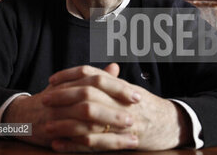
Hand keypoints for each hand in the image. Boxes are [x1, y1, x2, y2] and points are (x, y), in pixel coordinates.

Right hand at [2, 63, 140, 149]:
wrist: (23, 114)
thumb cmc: (53, 98)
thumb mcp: (71, 84)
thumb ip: (95, 77)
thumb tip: (115, 67)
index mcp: (72, 83)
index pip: (97, 81)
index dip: (117, 88)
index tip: (137, 95)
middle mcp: (64, 97)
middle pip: (92, 99)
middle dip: (115, 109)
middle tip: (136, 117)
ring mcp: (58, 115)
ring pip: (87, 122)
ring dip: (112, 131)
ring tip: (133, 136)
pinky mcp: (55, 133)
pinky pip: (79, 141)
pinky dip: (98, 146)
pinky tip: (113, 149)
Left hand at [44, 64, 192, 151]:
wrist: (171, 124)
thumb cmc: (147, 105)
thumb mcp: (130, 89)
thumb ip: (112, 80)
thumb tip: (96, 70)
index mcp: (120, 85)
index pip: (91, 73)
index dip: (70, 75)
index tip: (52, 79)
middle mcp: (119, 100)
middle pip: (87, 92)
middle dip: (64, 95)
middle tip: (45, 98)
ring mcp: (120, 120)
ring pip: (88, 118)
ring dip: (65, 122)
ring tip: (47, 124)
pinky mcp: (120, 140)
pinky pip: (94, 143)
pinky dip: (74, 145)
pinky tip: (59, 145)